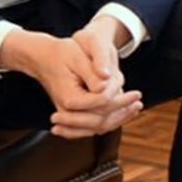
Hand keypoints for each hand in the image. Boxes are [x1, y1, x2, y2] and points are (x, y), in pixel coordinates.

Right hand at [0, 24, 141, 138]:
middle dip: (122, 112)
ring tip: (134, 110)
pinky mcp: (73, 115)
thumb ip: (93, 73)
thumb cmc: (61, 54)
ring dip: (118, 120)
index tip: (136, 93)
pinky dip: (108, 121)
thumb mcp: (79, 57)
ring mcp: (69, 116)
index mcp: (69, 98)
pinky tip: (122, 115)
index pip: (101, 104)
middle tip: (138, 102)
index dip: (121, 100)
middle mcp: (67, 111)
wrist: (43, 58)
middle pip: (100, 121)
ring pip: (97, 127)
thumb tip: (107, 85)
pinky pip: (92, 125)